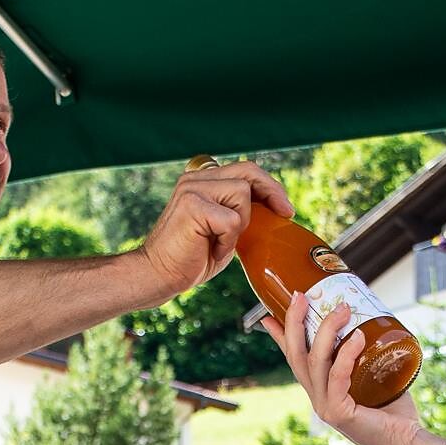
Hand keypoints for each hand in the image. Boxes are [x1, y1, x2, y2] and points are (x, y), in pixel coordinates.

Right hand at [130, 161, 293, 305]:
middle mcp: (196, 179)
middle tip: (285, 212)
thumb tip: (272, 208)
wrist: (160, 275)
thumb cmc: (192, 258)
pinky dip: (228, 241)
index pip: (244, 169)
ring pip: (242, 194)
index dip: (269, 185)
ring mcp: (192, 189)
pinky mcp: (192, 206)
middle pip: (248, 171)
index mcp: (202, 180)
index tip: (284, 206)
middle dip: (272, 191)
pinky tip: (212, 249)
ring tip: (222, 242)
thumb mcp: (222, 229)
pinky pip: (232, 220)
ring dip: (241, 224)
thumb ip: (238, 212)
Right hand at [264, 293, 431, 444]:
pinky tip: (357, 337)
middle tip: (302, 295)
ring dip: (327, 331)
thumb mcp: (375, 374)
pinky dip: (346, 355)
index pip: (295, 359)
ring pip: (315, 362)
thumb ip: (367, 354)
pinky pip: (338, 377)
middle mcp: (318, 398)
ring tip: (343, 308)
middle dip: (295, 323)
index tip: (268, 313)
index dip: (281, 336)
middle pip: (296, 355)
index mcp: (321, 389)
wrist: (408, 442)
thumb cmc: (394, 409)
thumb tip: (372, 320)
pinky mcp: (339, 413)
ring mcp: (325, 407)